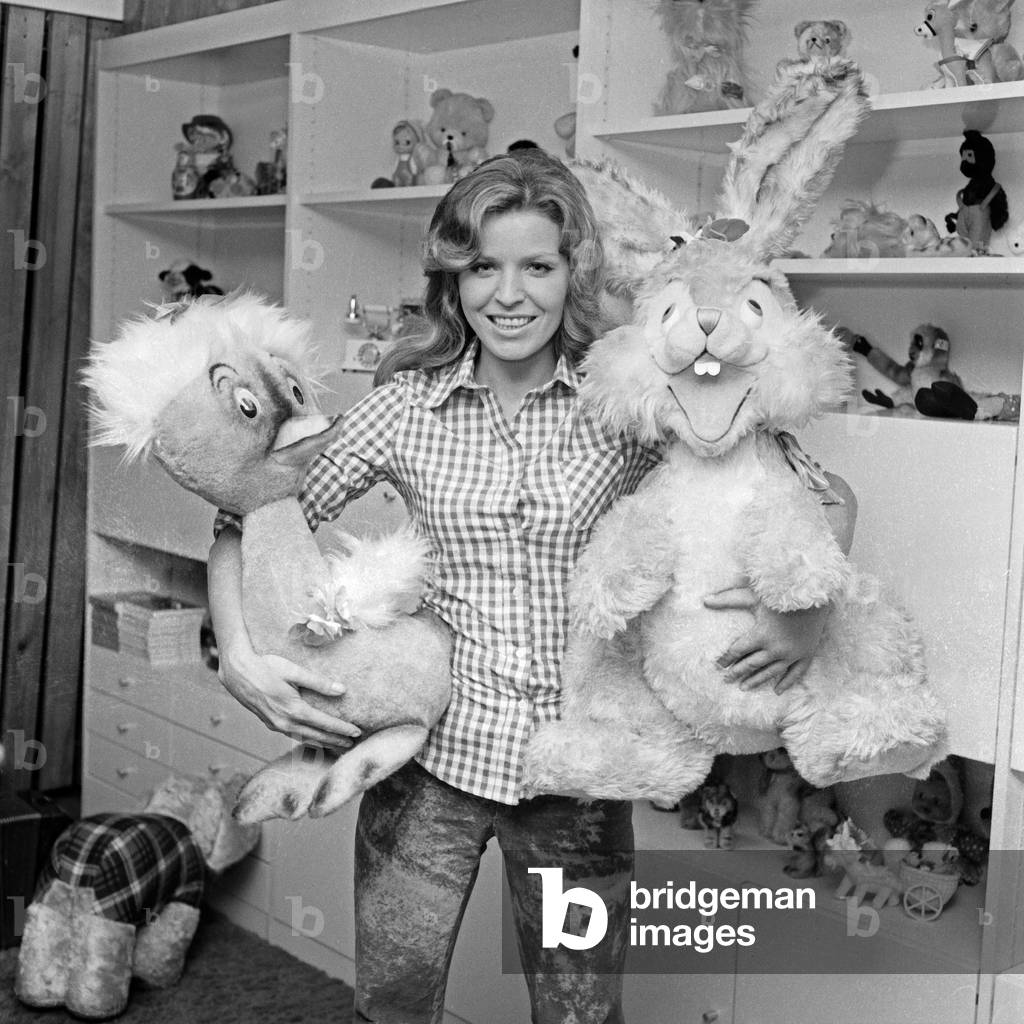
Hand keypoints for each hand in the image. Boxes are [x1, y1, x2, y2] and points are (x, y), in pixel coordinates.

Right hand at [218, 637, 360, 747]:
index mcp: (294, 709)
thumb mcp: (294, 671)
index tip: (357, 732)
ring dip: (323, 743)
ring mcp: (276, 725)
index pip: (324, 723)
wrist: (237, 673)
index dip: (342, 729)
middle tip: (353, 744)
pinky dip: (307, 739)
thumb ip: (319, 682)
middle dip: (336, 740)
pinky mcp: (270, 724)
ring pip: (304, 738)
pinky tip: (314, 738)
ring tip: (338, 745)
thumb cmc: (266, 667)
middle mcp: (285, 722)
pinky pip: (293, 735)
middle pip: (317, 736)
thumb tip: (342, 690)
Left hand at [704, 580, 828, 692]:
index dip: (726, 658)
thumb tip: (704, 600)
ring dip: (757, 681)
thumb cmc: (780, 593)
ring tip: (744, 687)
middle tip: (727, 680)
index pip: (738, 651)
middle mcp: (775, 648)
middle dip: (738, 672)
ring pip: (771, 672)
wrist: (814, 594)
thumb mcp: (752, 595)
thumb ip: (727, 599)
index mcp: (761, 635)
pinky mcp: (806, 653)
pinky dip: (786, 682)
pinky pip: (796, 673)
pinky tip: (777, 691)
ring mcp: (792, 653)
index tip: (719, 664)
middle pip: (752, 664)